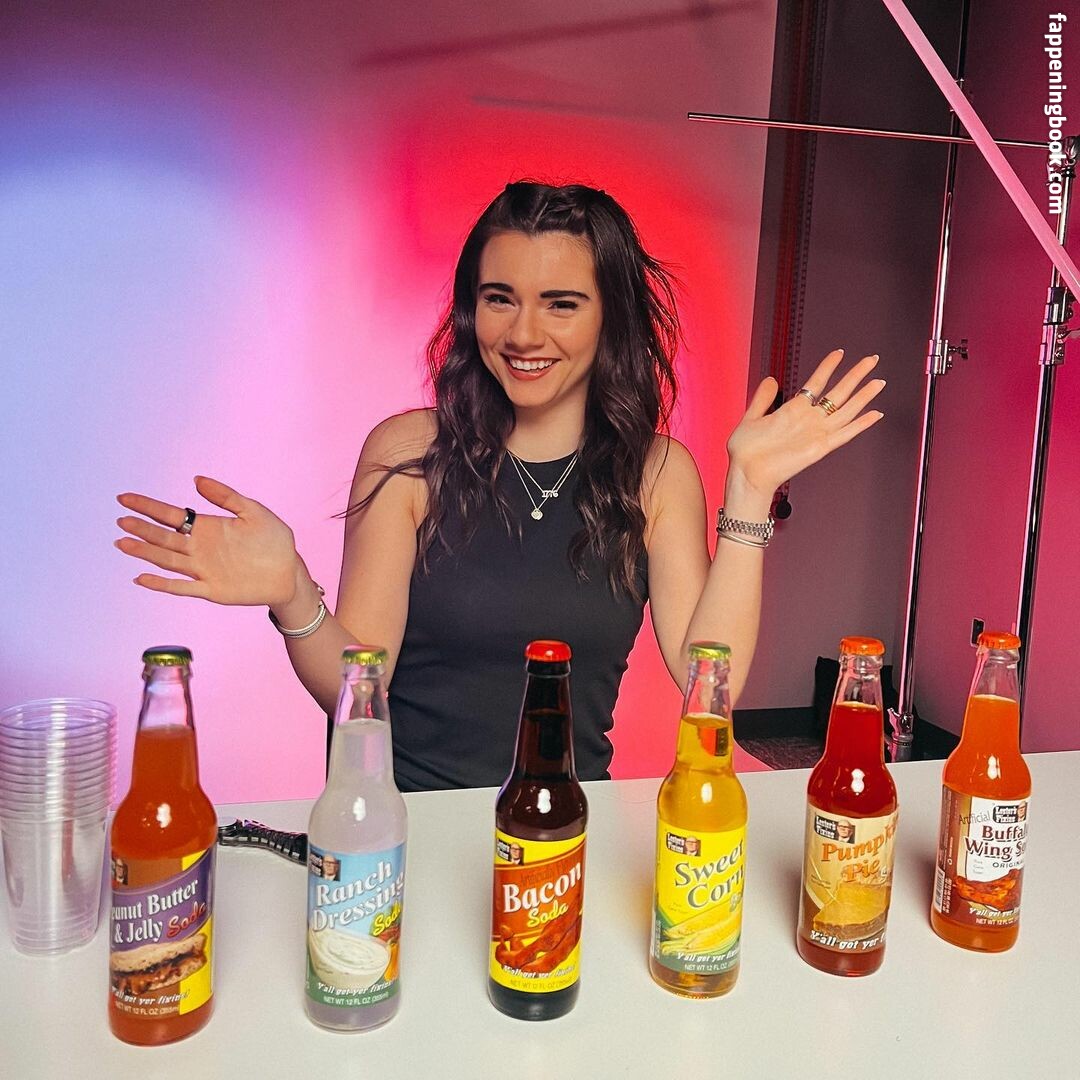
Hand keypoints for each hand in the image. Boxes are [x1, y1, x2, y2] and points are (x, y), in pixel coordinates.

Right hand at [115, 476, 302, 606]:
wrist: (290, 572)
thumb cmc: (274, 541)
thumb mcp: (253, 511)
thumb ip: (226, 496)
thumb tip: (196, 480)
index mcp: (208, 527)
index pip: (171, 515)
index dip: (147, 507)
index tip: (124, 499)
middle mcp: (200, 548)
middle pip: (164, 538)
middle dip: (142, 529)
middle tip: (121, 520)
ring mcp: (203, 570)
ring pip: (167, 561)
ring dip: (144, 553)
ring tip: (122, 543)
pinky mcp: (211, 590)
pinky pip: (182, 587)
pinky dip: (161, 584)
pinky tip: (141, 577)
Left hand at [725, 350, 884, 497]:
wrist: (745, 472)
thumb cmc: (745, 451)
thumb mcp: (751, 417)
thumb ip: (762, 398)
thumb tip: (771, 379)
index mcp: (793, 411)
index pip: (817, 382)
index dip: (828, 367)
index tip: (839, 353)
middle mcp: (809, 420)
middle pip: (839, 393)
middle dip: (856, 375)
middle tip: (872, 360)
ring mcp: (816, 433)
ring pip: (847, 410)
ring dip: (864, 396)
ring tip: (878, 381)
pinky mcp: (820, 448)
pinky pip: (845, 434)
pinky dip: (861, 424)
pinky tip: (876, 414)